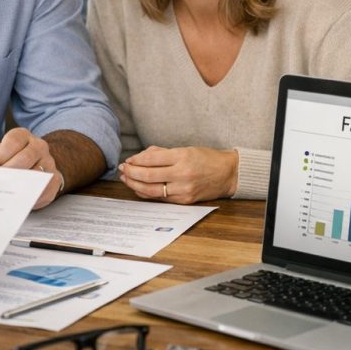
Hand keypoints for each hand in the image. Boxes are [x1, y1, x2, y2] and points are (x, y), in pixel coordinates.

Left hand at [0, 127, 60, 209]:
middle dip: (11, 171)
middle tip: (0, 182)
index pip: (14, 141)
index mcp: (23, 136)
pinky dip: (31, 196)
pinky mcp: (55, 179)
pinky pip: (44, 189)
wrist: (35, 165)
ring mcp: (49, 162)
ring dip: (21, 185)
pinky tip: (20, 199)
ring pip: (36, 174)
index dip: (1, 155)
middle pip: (26, 157)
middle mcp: (39, 146)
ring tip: (9, 192)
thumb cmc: (12, 159)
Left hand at [117, 146, 237, 203]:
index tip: (128, 160)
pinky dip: (147, 193)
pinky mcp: (185, 200)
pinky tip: (139, 188)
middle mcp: (182, 174)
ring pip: (152, 190)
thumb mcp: (185, 149)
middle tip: (123, 169)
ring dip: (135, 184)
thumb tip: (140, 157)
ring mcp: (184, 189)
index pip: (151, 159)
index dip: (136, 160)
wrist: (228, 174)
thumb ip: (162, 153)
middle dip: (131, 173)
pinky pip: (160, 198)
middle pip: (148, 175)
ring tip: (127, 179)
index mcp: (182, 157)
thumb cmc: (206, 158)